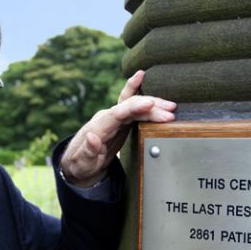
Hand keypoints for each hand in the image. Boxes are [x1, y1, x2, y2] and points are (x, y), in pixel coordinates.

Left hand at [60, 70, 175, 186]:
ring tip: (171, 106)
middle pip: (129, 106)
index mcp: (98, 127)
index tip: (149, 104)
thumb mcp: (81, 163)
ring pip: (134, 104)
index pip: (117, 114)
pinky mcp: (120, 120)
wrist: (79, 164)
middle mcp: (106, 117)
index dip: (133, 107)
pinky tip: (148, 83)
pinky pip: (132, 104)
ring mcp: (113, 117)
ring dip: (153, 104)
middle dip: (150, 107)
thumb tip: (92, 137)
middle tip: (170, 112)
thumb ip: (87, 151)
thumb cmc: (80, 165)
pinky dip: (142, 95)